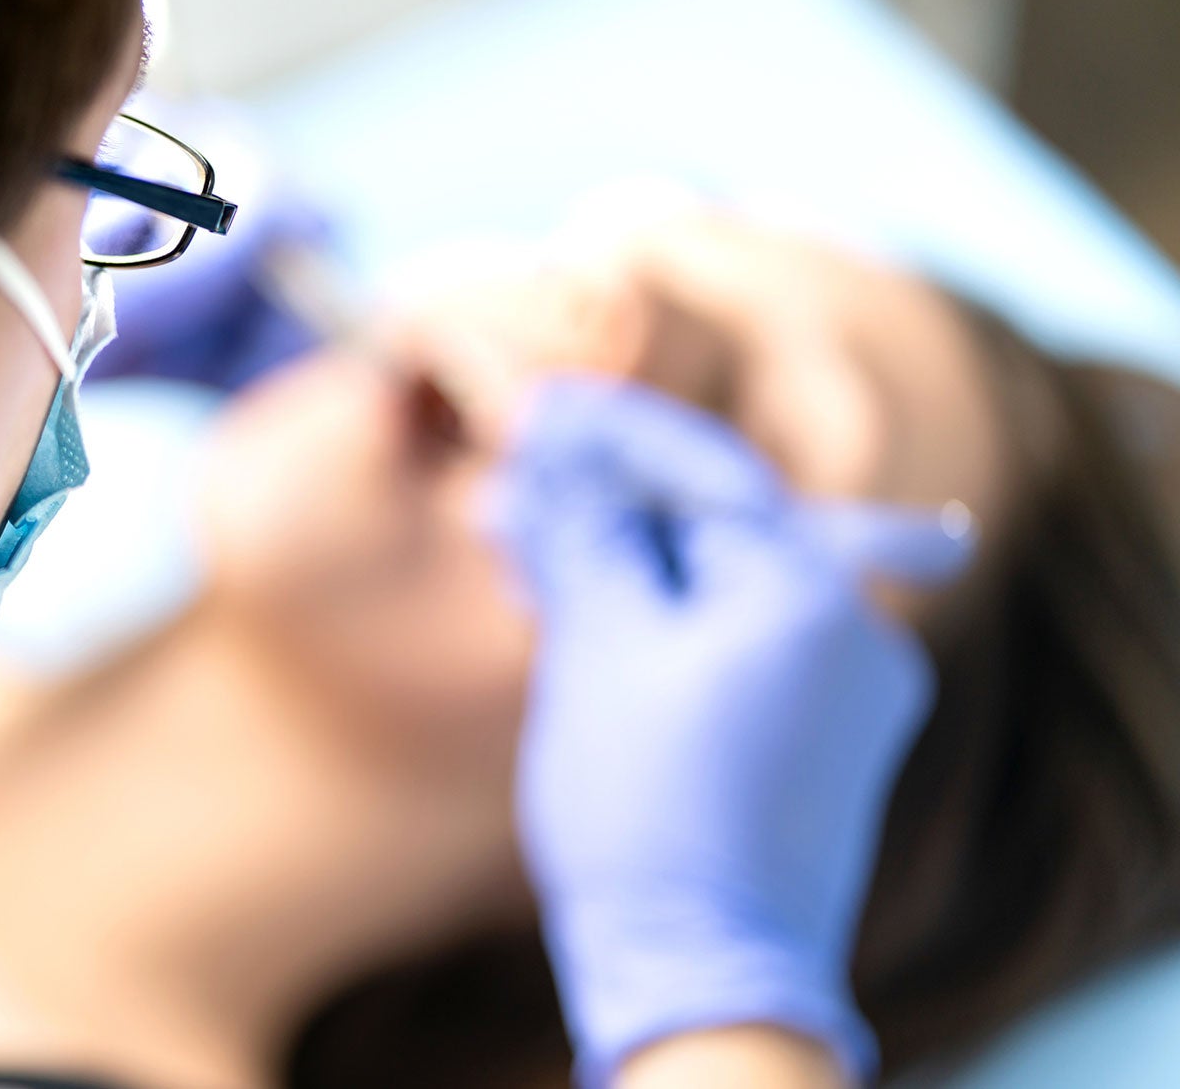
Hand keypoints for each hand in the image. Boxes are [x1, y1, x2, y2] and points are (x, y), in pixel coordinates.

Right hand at [483, 378, 973, 1085]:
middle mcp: (862, 636)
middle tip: (520, 494)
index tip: (538, 409)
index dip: (615, 437)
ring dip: (634, 571)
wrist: (706, 974)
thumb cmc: (647, 810)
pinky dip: (670, 629)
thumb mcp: (597, 651)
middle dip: (616, 511)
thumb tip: (551, 448)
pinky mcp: (831, 745)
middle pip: (719, 531)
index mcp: (816, 598)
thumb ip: (584, 534)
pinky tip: (597, 627)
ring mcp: (857, 696)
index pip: (708, 475)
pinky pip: (743, 650)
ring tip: (540, 565)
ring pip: (724, 591)